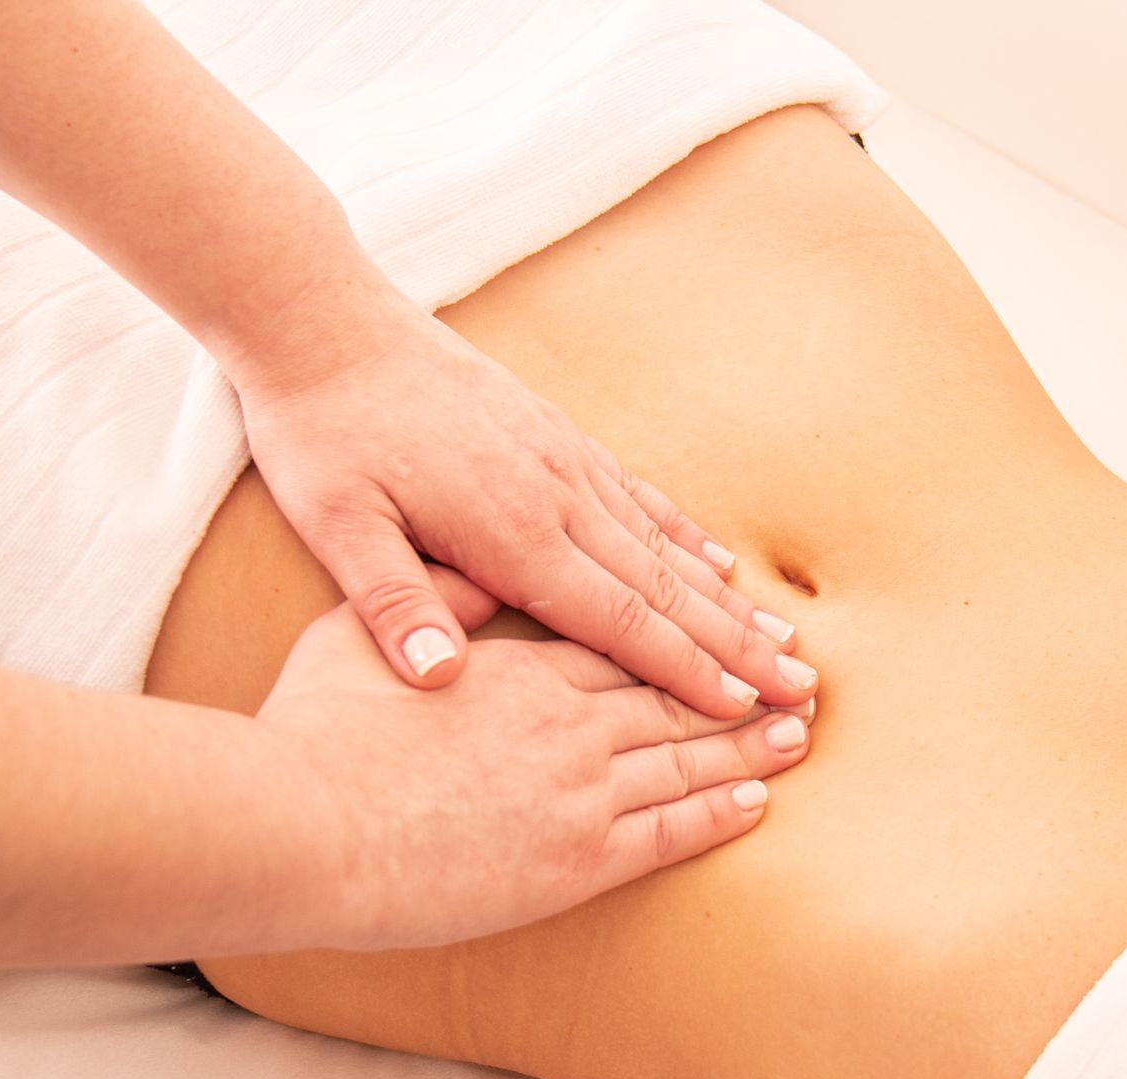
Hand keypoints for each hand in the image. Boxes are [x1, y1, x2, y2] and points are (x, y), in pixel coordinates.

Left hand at [232, 278, 815, 716]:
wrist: (326, 321)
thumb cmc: (324, 430)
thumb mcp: (335, 524)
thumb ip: (392, 603)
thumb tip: (440, 679)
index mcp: (512, 533)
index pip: (619, 620)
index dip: (686, 671)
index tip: (744, 709)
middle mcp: (558, 496)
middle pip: (666, 589)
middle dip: (737, 647)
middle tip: (801, 691)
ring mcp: (566, 461)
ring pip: (665, 545)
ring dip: (728, 599)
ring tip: (784, 639)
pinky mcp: (558, 435)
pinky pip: (640, 496)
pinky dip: (687, 535)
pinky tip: (719, 560)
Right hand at [254, 565, 811, 949]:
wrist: (304, 825)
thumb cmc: (314, 733)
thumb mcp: (358, 637)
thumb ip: (429, 602)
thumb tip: (477, 575)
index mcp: (522, 668)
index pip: (620, 647)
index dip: (675, 644)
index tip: (719, 637)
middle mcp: (567, 720)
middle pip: (670, 698)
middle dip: (734, 687)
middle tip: (792, 681)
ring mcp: (581, 788)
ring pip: (687, 759)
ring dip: (749, 745)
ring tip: (798, 730)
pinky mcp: (579, 857)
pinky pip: (671, 830)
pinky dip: (720, 812)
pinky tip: (758, 801)